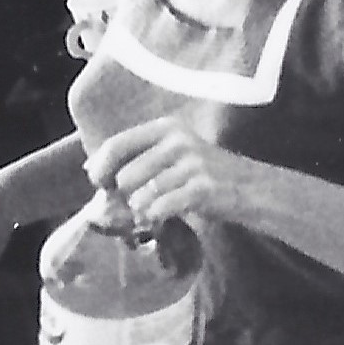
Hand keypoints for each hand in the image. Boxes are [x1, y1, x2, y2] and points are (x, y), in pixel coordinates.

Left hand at [82, 115, 244, 234]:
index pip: (116, 145)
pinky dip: (156, 217)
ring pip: (141, 194)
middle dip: (123, 196)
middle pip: (125, 175)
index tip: (100, 184)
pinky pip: (161, 207)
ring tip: (150, 211)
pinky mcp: (203, 187)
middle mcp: (179, 141)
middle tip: (133, 205)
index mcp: (168, 128)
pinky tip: (162, 217)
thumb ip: (137, 157)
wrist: (253, 188)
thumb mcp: (174, 155)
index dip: (100, 168)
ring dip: (141, 210)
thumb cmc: (205, 174)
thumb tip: (90, 169)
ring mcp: (192, 163)